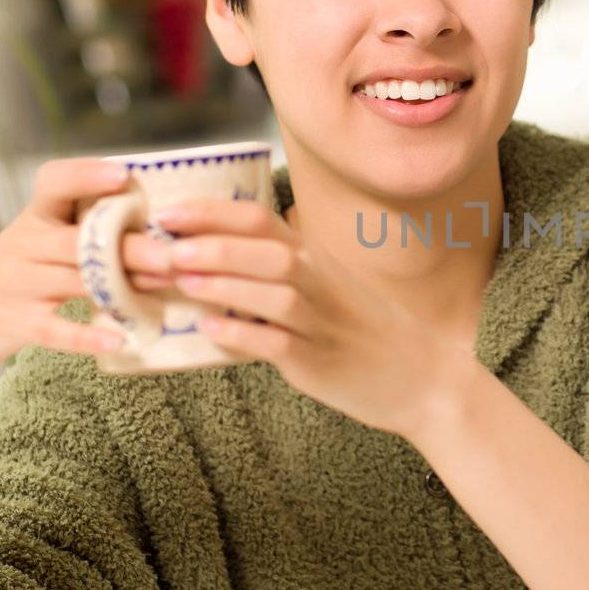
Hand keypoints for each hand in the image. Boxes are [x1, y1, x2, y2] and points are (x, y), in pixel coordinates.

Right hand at [0, 158, 177, 384]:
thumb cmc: (15, 275)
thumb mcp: (37, 242)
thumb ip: (83, 230)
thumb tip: (159, 225)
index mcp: (34, 218)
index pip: (54, 183)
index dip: (86, 175)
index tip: (123, 174)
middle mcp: (24, 245)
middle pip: (82, 240)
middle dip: (132, 245)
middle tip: (176, 251)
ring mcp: (17, 284)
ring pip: (76, 280)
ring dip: (124, 284)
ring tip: (168, 285)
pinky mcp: (15, 323)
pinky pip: (56, 329)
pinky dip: (88, 335)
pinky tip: (119, 339)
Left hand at [154, 197, 463, 438]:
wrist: (423, 377)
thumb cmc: (366, 329)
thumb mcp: (328, 283)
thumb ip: (279, 267)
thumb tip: (213, 255)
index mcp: (316, 259)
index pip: (262, 221)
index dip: (213, 212)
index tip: (169, 212)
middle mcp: (321, 283)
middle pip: (267, 251)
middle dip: (213, 243)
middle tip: (165, 245)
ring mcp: (322, 323)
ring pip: (273, 294)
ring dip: (223, 284)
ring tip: (180, 279)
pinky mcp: (320, 362)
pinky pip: (278, 345)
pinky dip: (243, 335)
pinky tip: (210, 330)